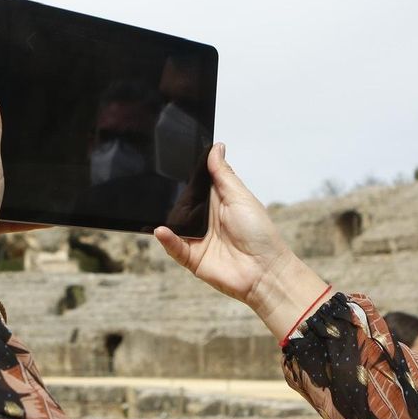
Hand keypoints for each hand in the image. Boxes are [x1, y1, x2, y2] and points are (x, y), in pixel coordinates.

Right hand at [154, 144, 330, 339]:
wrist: (265, 271)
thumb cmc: (260, 233)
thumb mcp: (241, 197)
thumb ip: (223, 175)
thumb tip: (216, 147)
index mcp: (217, 202)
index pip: (196, 185)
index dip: (185, 174)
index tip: (171, 160)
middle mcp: (205, 219)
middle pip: (181, 204)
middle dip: (169, 195)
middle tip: (155, 183)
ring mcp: (197, 239)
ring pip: (174, 225)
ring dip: (164, 218)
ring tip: (152, 207)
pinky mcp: (192, 258)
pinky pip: (174, 247)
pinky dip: (167, 240)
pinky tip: (162, 230)